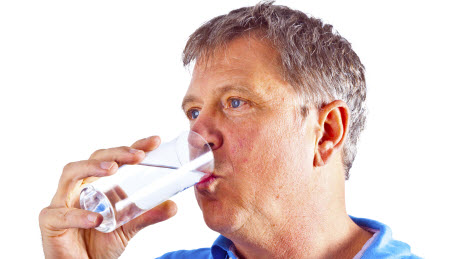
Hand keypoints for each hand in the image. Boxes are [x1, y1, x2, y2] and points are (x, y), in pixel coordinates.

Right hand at [39, 136, 177, 258]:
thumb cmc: (100, 243)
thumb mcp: (129, 227)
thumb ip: (148, 216)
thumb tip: (174, 206)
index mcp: (100, 183)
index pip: (115, 157)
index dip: (133, 146)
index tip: (155, 141)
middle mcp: (81, 186)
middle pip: (94, 158)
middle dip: (116, 153)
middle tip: (138, 155)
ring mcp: (63, 201)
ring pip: (71, 173)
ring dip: (92, 167)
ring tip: (113, 168)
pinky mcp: (50, 222)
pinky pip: (60, 214)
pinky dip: (78, 215)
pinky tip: (96, 218)